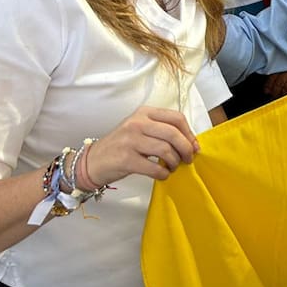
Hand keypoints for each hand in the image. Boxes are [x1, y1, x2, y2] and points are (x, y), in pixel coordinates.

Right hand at [82, 106, 199, 184]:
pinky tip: (162, 174)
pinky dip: (163, 173)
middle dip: (186, 149)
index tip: (194, 146)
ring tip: (173, 167)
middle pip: (173, 134)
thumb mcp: (140, 129)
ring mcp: (130, 141)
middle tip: (188, 159)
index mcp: (144, 112)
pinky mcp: (126, 160)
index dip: (189, 133)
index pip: (176, 118)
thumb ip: (162, 131)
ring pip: (166, 150)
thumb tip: (191, 143)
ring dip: (174, 162)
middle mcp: (137, 123)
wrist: (92, 161)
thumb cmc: (121, 145)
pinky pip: (154, 167)